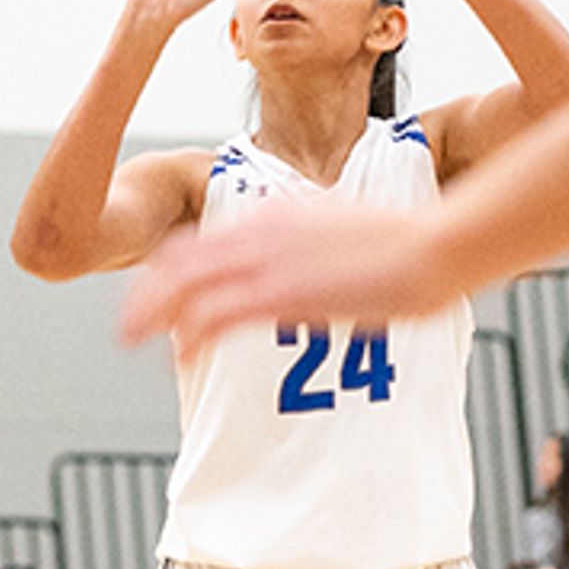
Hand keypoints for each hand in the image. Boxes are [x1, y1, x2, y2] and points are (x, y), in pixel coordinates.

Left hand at [123, 196, 460, 351]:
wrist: (438, 244)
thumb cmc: (412, 246)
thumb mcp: (351, 239)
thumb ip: (318, 254)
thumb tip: (311, 284)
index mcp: (277, 213)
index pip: (202, 238)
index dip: (172, 269)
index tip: (161, 295)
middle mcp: (262, 229)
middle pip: (178, 258)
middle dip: (147, 293)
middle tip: (131, 325)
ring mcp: (268, 260)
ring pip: (183, 283)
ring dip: (152, 313)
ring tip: (134, 340)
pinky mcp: (281, 292)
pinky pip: (214, 313)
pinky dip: (190, 334)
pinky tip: (183, 354)